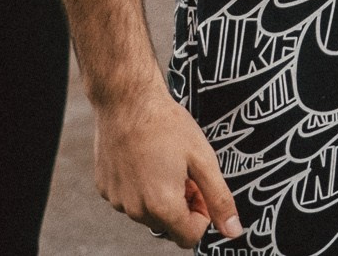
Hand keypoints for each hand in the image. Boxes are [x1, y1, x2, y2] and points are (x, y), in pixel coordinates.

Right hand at [92, 85, 242, 247]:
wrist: (127, 100)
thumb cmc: (166, 125)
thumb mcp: (203, 159)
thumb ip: (219, 199)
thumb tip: (233, 231)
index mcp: (162, 207)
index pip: (189, 237)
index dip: (201, 213)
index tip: (200, 188)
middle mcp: (136, 210)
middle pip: (169, 224)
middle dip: (181, 202)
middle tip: (184, 170)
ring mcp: (117, 200)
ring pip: (148, 212)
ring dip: (160, 194)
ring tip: (163, 160)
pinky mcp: (104, 188)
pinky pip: (129, 198)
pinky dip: (140, 185)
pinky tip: (144, 158)